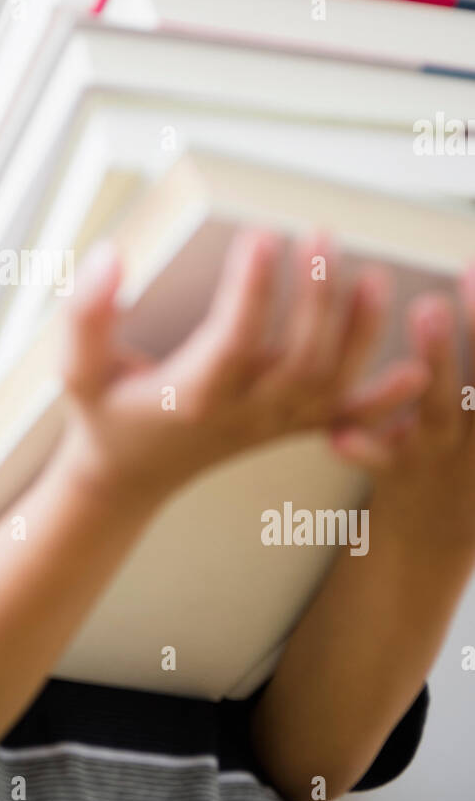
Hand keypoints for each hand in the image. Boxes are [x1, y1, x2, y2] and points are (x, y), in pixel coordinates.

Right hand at [58, 227, 428, 510]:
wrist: (128, 478)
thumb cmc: (105, 415)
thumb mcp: (76, 370)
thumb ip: (85, 315)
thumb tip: (109, 256)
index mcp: (190, 396)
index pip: (232, 340)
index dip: (252, 289)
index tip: (261, 234)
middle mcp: (240, 413)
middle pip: (298, 359)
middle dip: (317, 297)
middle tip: (321, 236)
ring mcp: (271, 423)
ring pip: (332, 383)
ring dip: (360, 332)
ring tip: (373, 275)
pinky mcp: (289, 427)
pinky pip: (348, 418)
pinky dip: (386, 399)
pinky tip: (416, 371)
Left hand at [329, 265, 474, 556]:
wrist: (438, 528)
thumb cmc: (459, 439)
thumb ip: (471, 356)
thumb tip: (471, 272)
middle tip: (473, 276)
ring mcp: (444, 449)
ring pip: (446, 406)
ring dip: (440, 358)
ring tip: (428, 309)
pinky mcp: (403, 472)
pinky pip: (385, 461)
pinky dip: (365, 448)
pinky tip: (340, 433)